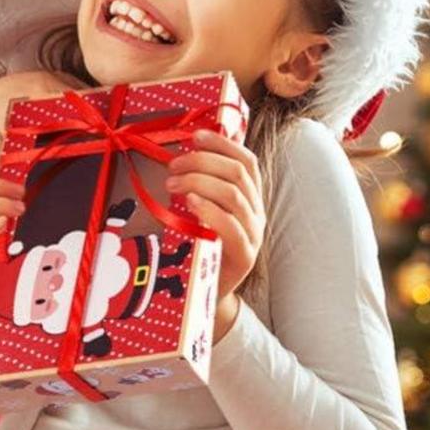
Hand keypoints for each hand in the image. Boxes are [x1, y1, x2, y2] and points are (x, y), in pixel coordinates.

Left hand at [166, 129, 264, 309]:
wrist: (208, 293)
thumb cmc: (203, 247)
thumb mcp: (204, 212)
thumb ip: (202, 186)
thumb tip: (186, 151)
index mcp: (251, 197)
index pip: (246, 160)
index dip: (222, 143)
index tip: (194, 136)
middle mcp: (257, 212)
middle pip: (237, 173)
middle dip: (203, 161)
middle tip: (172, 165)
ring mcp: (254, 234)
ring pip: (234, 195)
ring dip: (200, 181)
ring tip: (172, 183)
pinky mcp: (245, 256)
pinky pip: (232, 226)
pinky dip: (210, 209)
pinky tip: (190, 202)